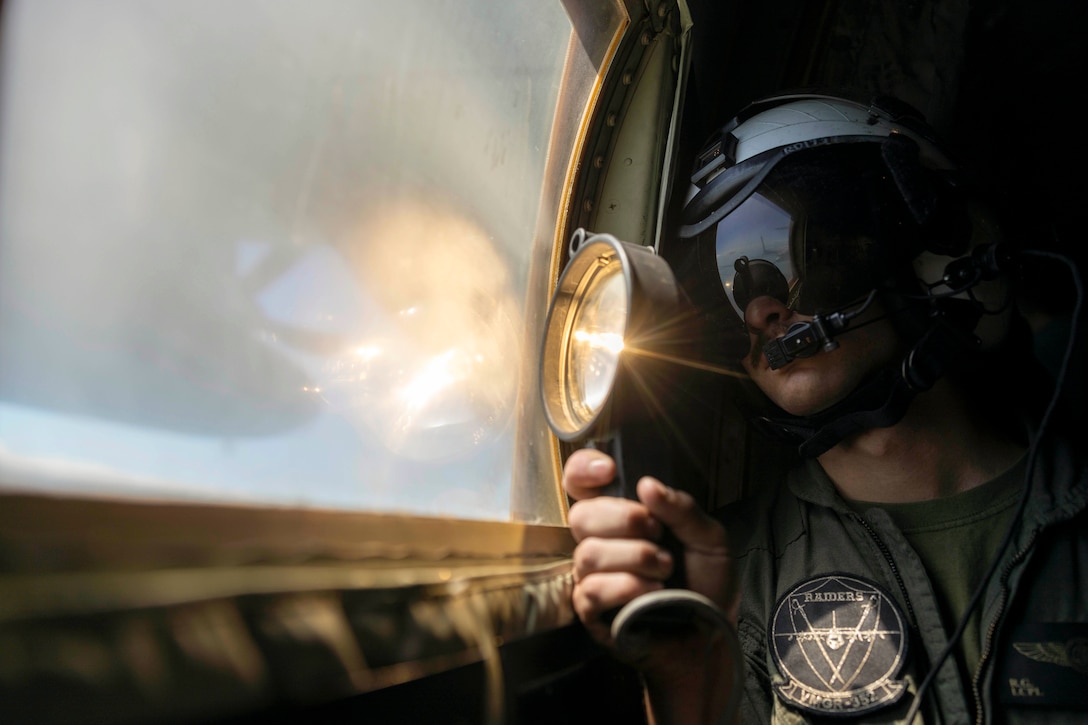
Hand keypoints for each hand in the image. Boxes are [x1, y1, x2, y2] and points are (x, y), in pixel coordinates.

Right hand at [563, 448, 736, 647]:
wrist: (712, 635)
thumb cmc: (707, 585)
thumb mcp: (709, 539)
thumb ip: (682, 509)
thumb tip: (647, 485)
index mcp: (623, 518)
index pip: (580, 484)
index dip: (583, 470)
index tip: (608, 471)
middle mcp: (602, 543)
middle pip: (581, 515)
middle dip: (623, 520)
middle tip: (657, 533)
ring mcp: (593, 577)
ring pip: (588, 553)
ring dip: (635, 558)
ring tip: (665, 570)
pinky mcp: (592, 611)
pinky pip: (592, 590)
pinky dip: (626, 587)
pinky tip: (652, 592)